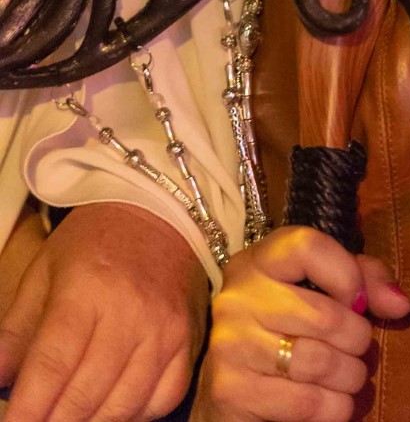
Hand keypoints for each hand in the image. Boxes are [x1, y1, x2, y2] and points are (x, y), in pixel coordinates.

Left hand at [0, 202, 208, 421]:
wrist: (163, 211)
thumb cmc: (96, 242)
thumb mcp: (45, 271)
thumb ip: (15, 329)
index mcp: (87, 288)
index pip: (53, 363)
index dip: (29, 407)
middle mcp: (130, 311)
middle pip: (85, 393)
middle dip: (54, 421)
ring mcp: (165, 329)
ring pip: (123, 405)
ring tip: (69, 419)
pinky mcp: (189, 341)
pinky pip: (163, 399)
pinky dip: (135, 414)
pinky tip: (112, 408)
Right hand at [192, 227, 409, 421]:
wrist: (237, 386)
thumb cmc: (291, 326)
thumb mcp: (327, 289)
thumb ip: (367, 280)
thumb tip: (401, 304)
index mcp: (260, 260)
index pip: (308, 247)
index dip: (347, 276)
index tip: (358, 303)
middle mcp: (237, 297)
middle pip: (323, 315)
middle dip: (357, 340)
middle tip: (359, 350)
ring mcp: (230, 344)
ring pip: (317, 363)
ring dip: (349, 378)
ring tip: (350, 378)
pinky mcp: (231, 391)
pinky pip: (304, 403)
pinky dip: (333, 408)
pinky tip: (334, 404)